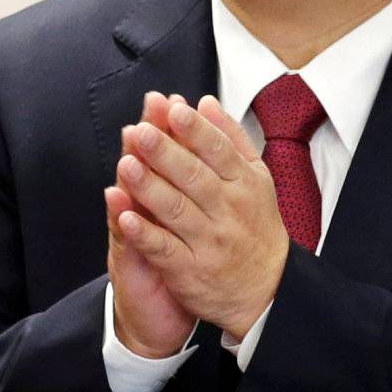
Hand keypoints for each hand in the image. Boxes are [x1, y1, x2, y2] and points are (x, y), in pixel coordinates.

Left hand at [113, 92, 288, 340]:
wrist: (266, 289)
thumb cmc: (254, 225)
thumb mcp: (255, 179)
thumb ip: (231, 139)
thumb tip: (205, 102)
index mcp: (243, 184)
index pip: (218, 150)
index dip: (195, 130)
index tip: (174, 108)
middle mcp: (228, 211)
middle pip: (194, 177)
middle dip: (166, 153)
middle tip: (142, 132)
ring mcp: (209, 242)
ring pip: (176, 210)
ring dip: (149, 188)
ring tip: (126, 165)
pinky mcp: (190, 270)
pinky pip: (165, 249)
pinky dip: (144, 234)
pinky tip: (125, 217)